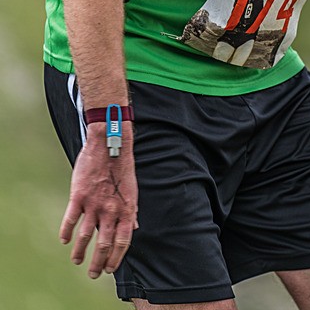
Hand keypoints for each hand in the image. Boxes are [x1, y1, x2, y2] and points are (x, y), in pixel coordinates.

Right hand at [59, 124, 137, 277]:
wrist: (110, 144)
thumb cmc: (122, 168)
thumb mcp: (132, 191)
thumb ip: (131, 211)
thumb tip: (135, 227)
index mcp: (127, 210)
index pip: (122, 243)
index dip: (116, 259)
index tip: (109, 270)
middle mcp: (111, 210)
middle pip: (104, 245)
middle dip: (98, 263)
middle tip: (93, 274)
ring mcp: (95, 204)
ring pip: (85, 237)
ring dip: (80, 253)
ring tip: (77, 260)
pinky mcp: (79, 196)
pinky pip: (70, 220)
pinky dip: (66, 233)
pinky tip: (65, 240)